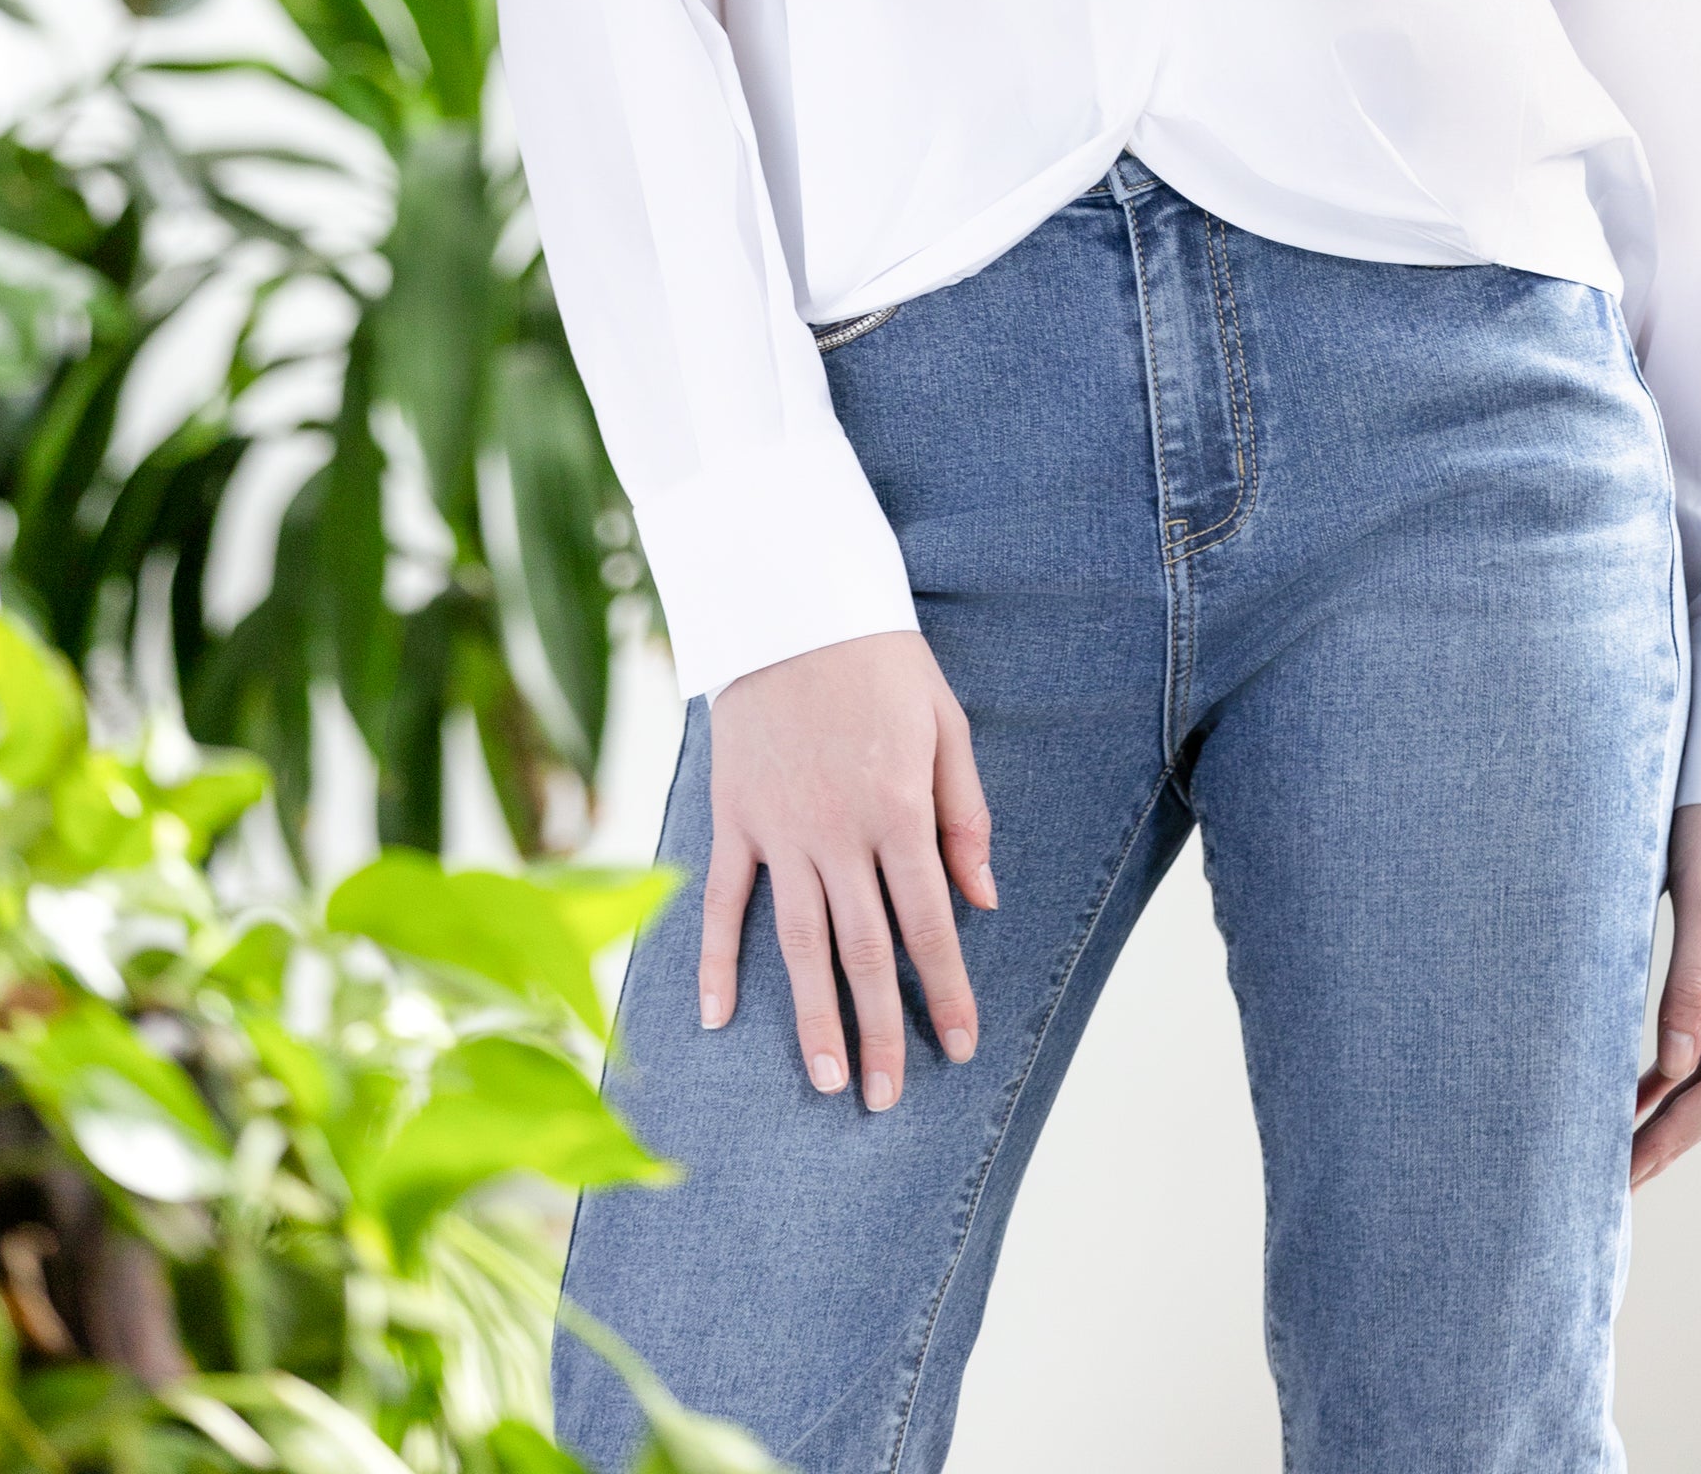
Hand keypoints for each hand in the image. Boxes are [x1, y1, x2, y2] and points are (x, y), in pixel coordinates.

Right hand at [698, 628, 995, 1112]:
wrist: (791, 602)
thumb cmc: (880, 661)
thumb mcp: (945, 724)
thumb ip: (964, 814)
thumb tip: (983, 898)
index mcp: (897, 811)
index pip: (928, 923)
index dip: (947, 990)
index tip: (960, 1045)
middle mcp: (838, 833)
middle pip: (864, 951)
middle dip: (879, 1031)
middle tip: (885, 1098)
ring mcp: (780, 830)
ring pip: (798, 943)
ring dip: (813, 1017)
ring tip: (824, 1080)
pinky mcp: (734, 816)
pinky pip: (725, 901)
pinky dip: (717, 961)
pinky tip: (718, 1018)